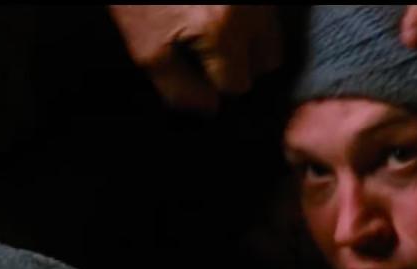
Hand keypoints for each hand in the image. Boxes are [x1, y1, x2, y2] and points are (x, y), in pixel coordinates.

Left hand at [109, 5, 282, 112]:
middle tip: (205, 49)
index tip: (194, 69)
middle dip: (240, 62)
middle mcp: (251, 9)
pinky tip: (219, 10)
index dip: (215, 83)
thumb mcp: (144, 46)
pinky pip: (269, 10)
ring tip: (215, 28)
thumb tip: (210, 111)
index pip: (237, 84)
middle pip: (267, 61)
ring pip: (273, 32)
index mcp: (221, 31)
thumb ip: (177, 87)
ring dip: (251, 39)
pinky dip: (251, 15)